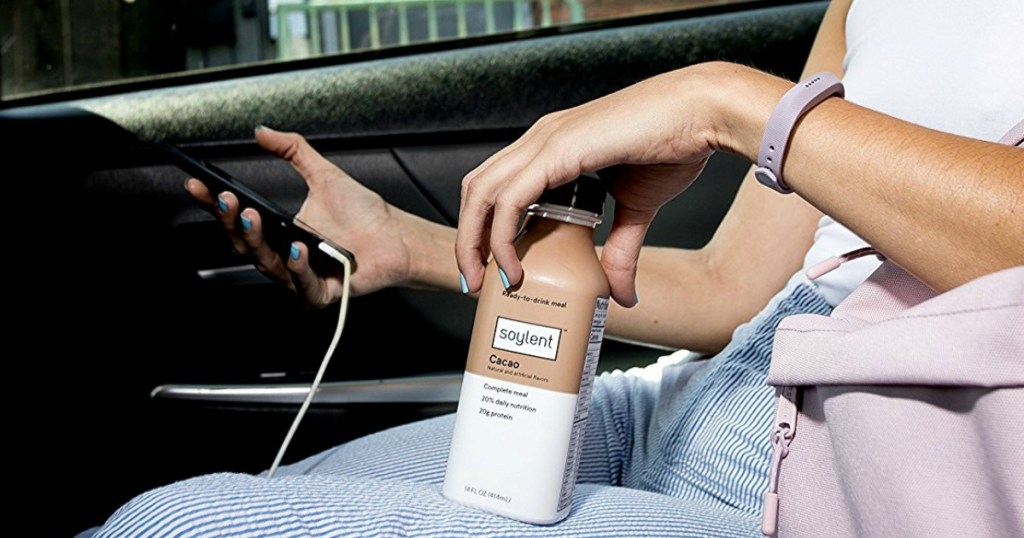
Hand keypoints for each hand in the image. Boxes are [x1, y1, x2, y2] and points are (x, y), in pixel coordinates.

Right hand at [186, 127, 415, 305]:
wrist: (396, 237)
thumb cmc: (364, 215)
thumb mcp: (324, 174)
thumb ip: (293, 150)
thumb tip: (263, 131)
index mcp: (279, 230)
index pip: (238, 218)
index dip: (215, 203)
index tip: (199, 185)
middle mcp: (284, 254)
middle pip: (244, 243)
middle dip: (230, 220)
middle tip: (227, 199)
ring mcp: (299, 275)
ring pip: (266, 264)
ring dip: (256, 241)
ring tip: (254, 217)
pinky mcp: (318, 292)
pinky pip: (300, 284)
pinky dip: (296, 267)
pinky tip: (296, 248)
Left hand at [456, 62, 746, 306]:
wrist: (704, 114)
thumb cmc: (675, 146)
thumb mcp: (637, 209)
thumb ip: (620, 250)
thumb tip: (621, 296)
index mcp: (550, 146)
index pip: (495, 186)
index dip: (482, 227)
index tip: (489, 270)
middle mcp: (539, 139)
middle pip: (476, 190)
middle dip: (467, 240)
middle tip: (474, 283)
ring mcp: (545, 141)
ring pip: (482, 193)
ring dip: (473, 242)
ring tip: (483, 281)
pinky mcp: (558, 151)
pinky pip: (510, 199)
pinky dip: (502, 237)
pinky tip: (513, 267)